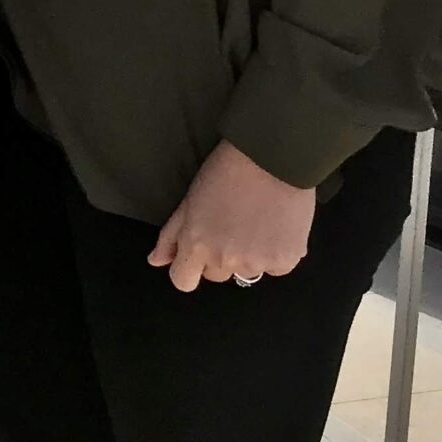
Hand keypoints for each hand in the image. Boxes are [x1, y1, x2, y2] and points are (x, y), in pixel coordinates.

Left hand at [149, 140, 314, 292]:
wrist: (271, 159)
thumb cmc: (225, 173)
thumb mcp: (189, 200)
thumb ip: (171, 236)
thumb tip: (156, 261)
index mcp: (196, 246)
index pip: (183, 282)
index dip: (188, 269)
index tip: (197, 256)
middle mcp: (224, 260)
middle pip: (216, 275)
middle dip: (220, 257)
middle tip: (231, 227)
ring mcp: (256, 263)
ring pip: (247, 271)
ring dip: (250, 256)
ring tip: (256, 223)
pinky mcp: (285, 261)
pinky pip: (276, 268)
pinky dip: (276, 254)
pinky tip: (276, 227)